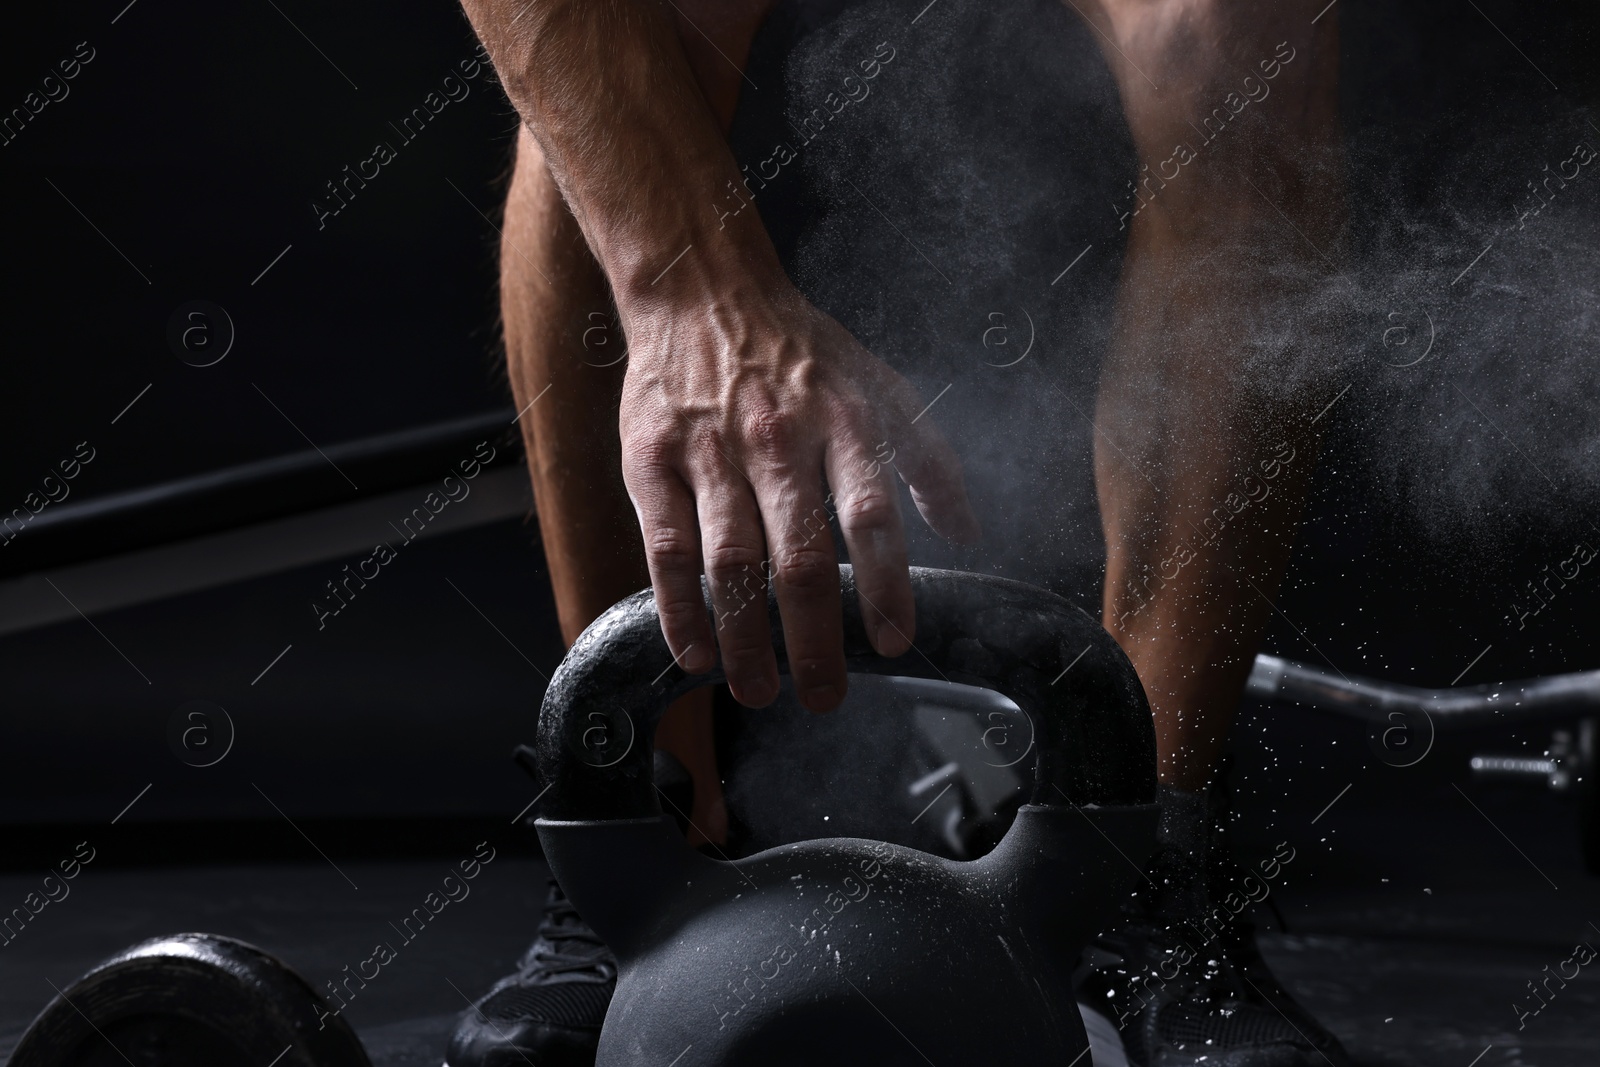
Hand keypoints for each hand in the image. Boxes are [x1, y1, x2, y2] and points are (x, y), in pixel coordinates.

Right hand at [619, 281, 978, 711]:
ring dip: (746, 638)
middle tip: (825, 696)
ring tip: (759, 691)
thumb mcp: (880, 385)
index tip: (892, 642)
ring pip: (730, 562)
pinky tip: (696, 654)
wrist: (702, 290)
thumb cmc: (799, 350)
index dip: (884, 585)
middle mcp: (778, 439)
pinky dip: (678, 609)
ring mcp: (711, 450)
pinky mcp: (653, 460)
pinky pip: (667, 548)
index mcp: (842, 423)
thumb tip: (968, 532)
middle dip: (813, 639)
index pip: (871, 517)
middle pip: (799, 556)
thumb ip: (928, 459)